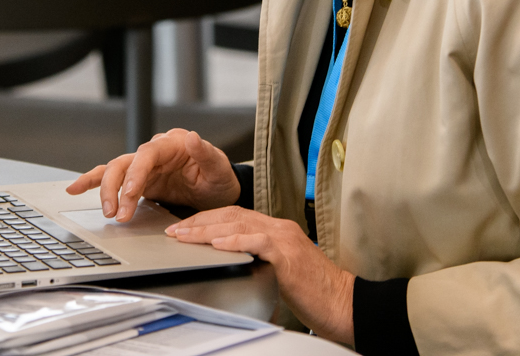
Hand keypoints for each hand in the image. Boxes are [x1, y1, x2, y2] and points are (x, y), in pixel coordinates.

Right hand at [65, 128, 239, 220]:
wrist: (219, 191)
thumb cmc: (220, 179)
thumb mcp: (219, 169)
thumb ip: (206, 153)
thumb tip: (193, 136)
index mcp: (173, 144)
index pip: (147, 155)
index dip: (136, 173)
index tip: (130, 193)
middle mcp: (155, 152)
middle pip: (125, 163)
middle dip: (116, 188)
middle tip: (116, 213)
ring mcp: (144, 166)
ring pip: (114, 171)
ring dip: (105, 191)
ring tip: (106, 212)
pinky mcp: (138, 180)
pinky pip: (112, 178)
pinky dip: (93, 181)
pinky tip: (76, 188)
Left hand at [167, 207, 355, 345]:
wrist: (344, 304)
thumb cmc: (316, 293)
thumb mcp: (281, 270)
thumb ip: (260, 258)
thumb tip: (232, 259)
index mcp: (278, 230)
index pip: (236, 216)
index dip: (208, 220)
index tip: (186, 228)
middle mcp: (280, 229)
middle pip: (232, 214)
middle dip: (199, 221)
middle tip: (176, 231)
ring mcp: (284, 240)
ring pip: (238, 224)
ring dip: (206, 230)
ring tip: (185, 236)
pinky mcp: (287, 256)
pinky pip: (256, 242)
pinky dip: (234, 240)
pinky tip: (217, 243)